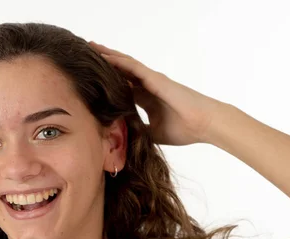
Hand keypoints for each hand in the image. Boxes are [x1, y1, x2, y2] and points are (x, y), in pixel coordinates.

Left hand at [89, 41, 230, 145]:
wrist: (204, 124)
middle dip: (104, 65)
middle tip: (86, 57)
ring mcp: (151, 80)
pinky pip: (133, 67)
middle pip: (121, 72)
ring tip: (91, 48)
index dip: (107, 83)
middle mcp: (147, 86)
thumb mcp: (154, 133)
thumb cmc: (185, 128)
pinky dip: (118, 61)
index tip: (90, 81)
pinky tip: (105, 56)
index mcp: (147, 98)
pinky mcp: (155, 78)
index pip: (122, 87)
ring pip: (125, 65)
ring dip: (108, 56)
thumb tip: (125, 139)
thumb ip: (140, 131)